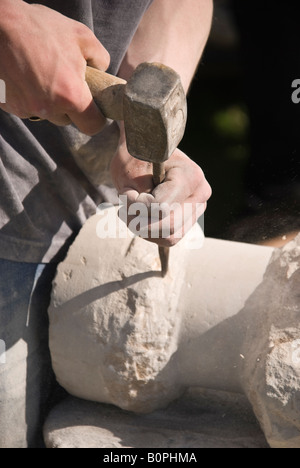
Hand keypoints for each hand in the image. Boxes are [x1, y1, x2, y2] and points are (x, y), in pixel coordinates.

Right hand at [0, 0, 109, 134]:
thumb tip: (102, 72)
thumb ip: (100, 59)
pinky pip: (27, 107)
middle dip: (69, 104)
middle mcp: (48, 109)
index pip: (92, 126)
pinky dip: (29, 96)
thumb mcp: (81, 36)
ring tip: (41, 72)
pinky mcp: (10, 106)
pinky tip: (24, 74)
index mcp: (71, 96)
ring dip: (48, 101)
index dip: (96, 118)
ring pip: (47, 114)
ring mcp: (27, 109)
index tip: (94, 109)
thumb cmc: (39, 28)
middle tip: (64, 79)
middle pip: (68, 120)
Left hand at [110, 130, 211, 246]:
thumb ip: (137, 200)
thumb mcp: (129, 174)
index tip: (125, 192)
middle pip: (169, 227)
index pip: (161, 208)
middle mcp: (200, 194)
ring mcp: (198, 208)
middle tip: (122, 210)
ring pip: (170, 237)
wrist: (145, 151)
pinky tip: (139, 218)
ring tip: (129, 214)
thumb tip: (144, 224)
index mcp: (190, 176)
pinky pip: (170, 238)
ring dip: (144, 230)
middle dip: (140, 223)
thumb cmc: (136, 159)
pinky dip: (150, 233)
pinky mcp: (189, 219)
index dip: (137, 206)